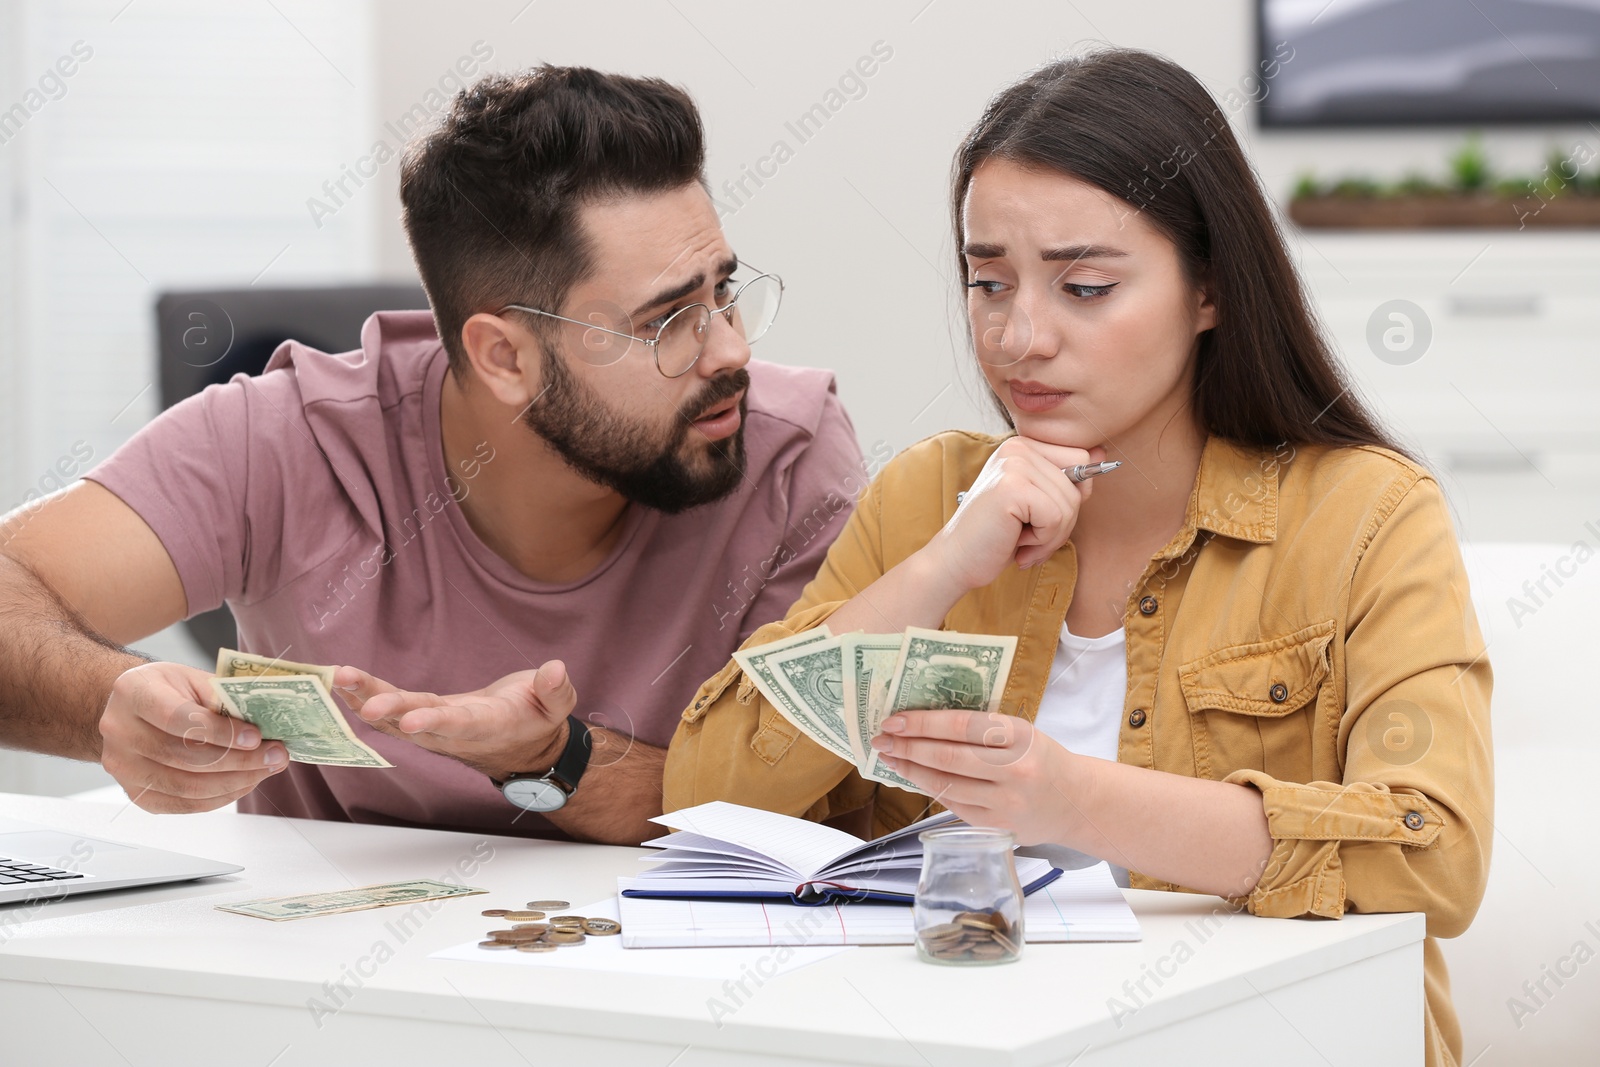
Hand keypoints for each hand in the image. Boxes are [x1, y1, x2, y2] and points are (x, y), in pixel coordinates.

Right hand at [99, 661, 288, 812]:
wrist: (132, 707)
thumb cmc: (167, 689)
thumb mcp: (193, 678)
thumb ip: (223, 698)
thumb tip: (266, 722)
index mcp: (133, 693)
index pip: (177, 718)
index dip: (220, 732)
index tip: (257, 737)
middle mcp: (120, 732)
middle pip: (183, 757)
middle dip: (239, 760)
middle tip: (275, 755)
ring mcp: (124, 767)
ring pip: (185, 787)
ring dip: (236, 782)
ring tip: (266, 769)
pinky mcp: (137, 794)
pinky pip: (183, 805)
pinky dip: (221, 797)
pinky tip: (244, 782)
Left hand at [335, 661, 576, 781]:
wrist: (522, 744)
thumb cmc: (538, 717)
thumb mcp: (558, 704)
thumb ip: (557, 690)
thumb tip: (555, 669)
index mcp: (491, 726)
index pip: (460, 724)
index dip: (436, 721)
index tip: (412, 718)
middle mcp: (456, 732)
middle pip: (419, 722)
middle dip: (391, 709)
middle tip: (365, 700)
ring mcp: (436, 729)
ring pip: (396, 718)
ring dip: (367, 699)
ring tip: (340, 678)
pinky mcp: (423, 719)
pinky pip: (390, 712)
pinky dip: (366, 697)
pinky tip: (342, 683)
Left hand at [870, 709, 1079, 845]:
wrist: (1076, 802)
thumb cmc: (1040, 758)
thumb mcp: (1021, 732)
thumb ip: (981, 728)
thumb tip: (923, 721)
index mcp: (1020, 737)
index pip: (960, 726)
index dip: (922, 723)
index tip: (893, 720)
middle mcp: (1014, 770)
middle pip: (947, 757)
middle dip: (907, 746)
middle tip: (882, 739)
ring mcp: (1005, 802)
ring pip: (945, 784)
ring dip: (911, 769)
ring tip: (891, 757)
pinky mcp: (996, 826)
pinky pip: (953, 804)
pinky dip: (929, 788)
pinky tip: (914, 777)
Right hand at [919, 437, 1105, 594]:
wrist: (956, 561)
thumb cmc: (996, 536)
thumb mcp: (1037, 503)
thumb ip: (1066, 479)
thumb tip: (1103, 455)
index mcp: (1023, 446)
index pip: (1080, 459)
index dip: (1071, 496)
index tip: (1039, 515)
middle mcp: (1017, 447)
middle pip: (1079, 484)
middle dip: (1062, 522)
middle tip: (1029, 535)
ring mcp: (1014, 465)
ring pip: (1070, 504)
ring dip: (1051, 536)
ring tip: (1021, 540)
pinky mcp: (1012, 488)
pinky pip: (1056, 518)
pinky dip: (1042, 541)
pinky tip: (1017, 543)